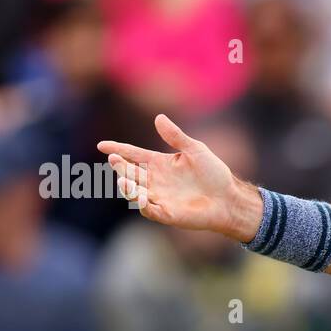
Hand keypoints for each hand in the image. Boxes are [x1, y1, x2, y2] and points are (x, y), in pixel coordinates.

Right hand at [97, 114, 262, 241]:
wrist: (229, 198)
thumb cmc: (214, 174)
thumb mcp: (196, 150)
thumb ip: (176, 136)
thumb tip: (159, 117)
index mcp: (159, 163)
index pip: (133, 154)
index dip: (118, 149)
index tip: (102, 145)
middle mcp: (155, 180)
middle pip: (130, 172)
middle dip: (120, 167)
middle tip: (114, 160)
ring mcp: (159, 197)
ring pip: (135, 192)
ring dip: (127, 187)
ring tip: (123, 180)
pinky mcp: (167, 213)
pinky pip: (149, 210)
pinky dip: (143, 205)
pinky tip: (142, 197)